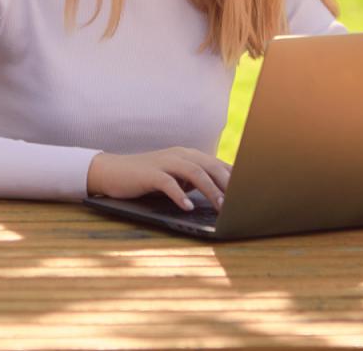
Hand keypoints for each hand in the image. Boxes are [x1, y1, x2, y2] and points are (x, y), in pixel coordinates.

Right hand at [86, 147, 231, 210]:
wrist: (112, 172)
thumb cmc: (147, 179)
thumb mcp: (175, 179)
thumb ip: (194, 183)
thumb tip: (222, 198)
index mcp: (188, 156)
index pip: (218, 165)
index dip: (236, 179)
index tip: (250, 195)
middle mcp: (179, 155)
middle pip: (211, 167)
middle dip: (229, 185)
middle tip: (242, 204)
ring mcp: (165, 162)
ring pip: (194, 173)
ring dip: (211, 191)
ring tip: (221, 208)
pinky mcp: (149, 173)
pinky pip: (168, 183)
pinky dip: (180, 195)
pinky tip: (187, 207)